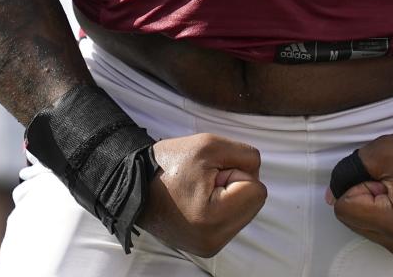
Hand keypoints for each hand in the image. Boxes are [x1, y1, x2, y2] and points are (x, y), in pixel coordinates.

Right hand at [138, 133, 267, 256]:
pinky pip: (232, 220)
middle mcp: (214, 240)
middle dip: (236, 184)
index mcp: (214, 218)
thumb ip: (244, 155)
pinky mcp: (206, 246)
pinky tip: (200, 199)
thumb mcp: (210, 145)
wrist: (135, 185)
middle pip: (254, 202)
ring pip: (245, 211)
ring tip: (201, 189)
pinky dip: (222, 206)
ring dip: (230, 194)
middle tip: (206, 178)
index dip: (236, 171)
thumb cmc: (169, 163)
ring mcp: (210, 247)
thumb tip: (257, 171)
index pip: (257, 190)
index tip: (210, 171)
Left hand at [325, 130, 392, 256]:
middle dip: (362, 194)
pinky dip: (379, 208)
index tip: (380, 175)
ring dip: (370, 201)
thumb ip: (349, 169)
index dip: (355, 183)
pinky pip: (374, 226)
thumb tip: (332, 193)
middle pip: (350, 218)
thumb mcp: (382, 151)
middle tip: (389, 180)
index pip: (344, 208)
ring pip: (360, 223)